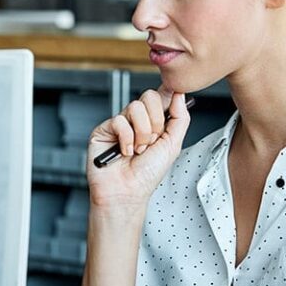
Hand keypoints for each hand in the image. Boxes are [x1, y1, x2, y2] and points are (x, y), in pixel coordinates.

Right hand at [87, 86, 190, 206]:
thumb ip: (180, 119)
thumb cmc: (147, 175)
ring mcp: (120, 124)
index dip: (168, 94)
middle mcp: (137, 121)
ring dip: (142, 133)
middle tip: (152, 141)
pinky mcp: (104, 129)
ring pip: (135, 107)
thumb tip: (179, 95)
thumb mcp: (173, 145)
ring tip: (138, 150)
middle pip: (149, 97)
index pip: (161, 97)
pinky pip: (119, 121)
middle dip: (156, 122)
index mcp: (154, 122)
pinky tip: (124, 152)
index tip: (174, 98)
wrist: (127, 191)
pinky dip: (126, 139)